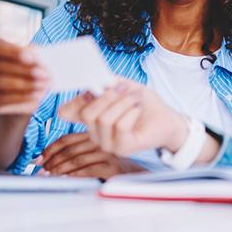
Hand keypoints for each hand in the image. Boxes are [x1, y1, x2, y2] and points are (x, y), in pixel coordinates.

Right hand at [0, 38, 49, 115]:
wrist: (14, 93)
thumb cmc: (23, 67)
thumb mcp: (28, 57)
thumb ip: (31, 55)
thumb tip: (40, 60)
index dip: (14, 52)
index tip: (32, 58)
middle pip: (1, 66)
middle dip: (26, 71)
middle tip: (45, 74)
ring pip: (3, 83)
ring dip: (27, 84)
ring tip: (45, 85)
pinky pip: (4, 99)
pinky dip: (23, 97)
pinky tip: (37, 95)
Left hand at [35, 133, 144, 178]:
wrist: (136, 175)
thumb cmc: (111, 165)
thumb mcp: (94, 154)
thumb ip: (76, 152)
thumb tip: (48, 161)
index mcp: (93, 135)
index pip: (66, 138)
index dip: (50, 148)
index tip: (38, 158)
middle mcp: (99, 141)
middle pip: (69, 149)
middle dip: (51, 161)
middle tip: (41, 170)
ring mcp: (106, 153)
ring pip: (76, 159)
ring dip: (59, 169)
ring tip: (50, 176)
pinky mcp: (112, 166)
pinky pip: (88, 170)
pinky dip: (74, 175)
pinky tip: (66, 178)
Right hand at [57, 79, 188, 156]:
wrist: (165, 118)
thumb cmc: (142, 103)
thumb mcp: (121, 86)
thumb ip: (104, 83)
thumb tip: (90, 81)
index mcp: (90, 118)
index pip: (67, 112)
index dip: (73, 99)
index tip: (90, 87)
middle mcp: (95, 133)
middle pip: (87, 113)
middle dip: (108, 96)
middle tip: (124, 89)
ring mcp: (107, 144)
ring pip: (104, 119)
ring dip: (123, 102)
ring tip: (135, 99)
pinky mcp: (123, 149)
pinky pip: (120, 126)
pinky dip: (131, 112)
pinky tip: (137, 110)